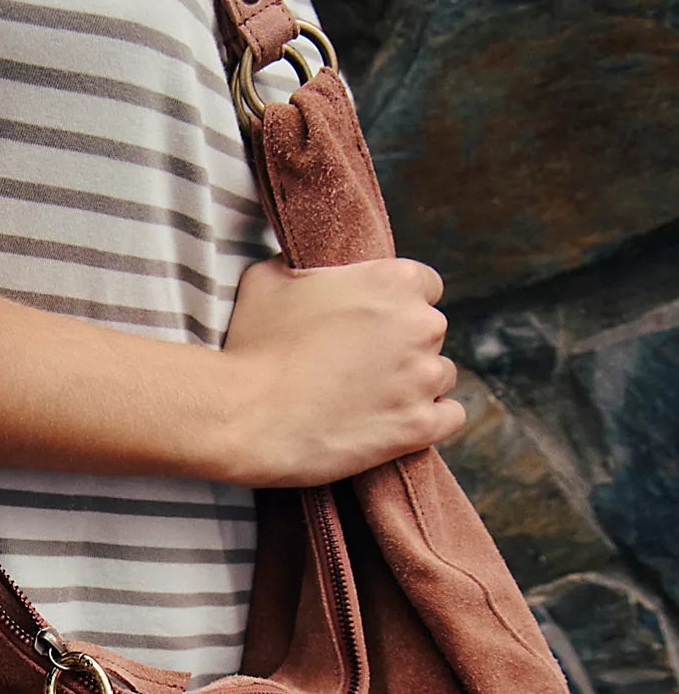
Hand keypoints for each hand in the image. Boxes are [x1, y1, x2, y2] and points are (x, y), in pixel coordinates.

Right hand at [218, 256, 464, 486]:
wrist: (242, 415)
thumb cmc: (250, 345)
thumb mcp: (269, 277)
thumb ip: (307, 266)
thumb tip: (311, 271)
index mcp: (393, 280)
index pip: (425, 286)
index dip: (397, 307)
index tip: (372, 326)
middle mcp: (420, 324)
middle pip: (431, 332)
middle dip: (403, 346)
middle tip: (361, 366)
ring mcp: (423, 378)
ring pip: (441, 375)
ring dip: (415, 384)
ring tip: (372, 398)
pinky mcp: (419, 427)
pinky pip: (451, 417)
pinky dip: (430, 420)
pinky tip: (397, 422)